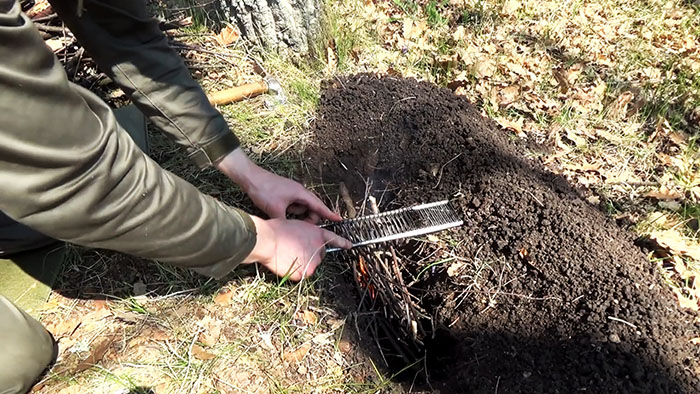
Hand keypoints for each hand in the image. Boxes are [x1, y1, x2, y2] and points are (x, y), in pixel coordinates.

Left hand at [217, 148, 340, 222]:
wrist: (250, 178)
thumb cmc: (264, 190)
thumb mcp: (275, 210)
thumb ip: (286, 222)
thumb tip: (290, 231)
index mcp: (301, 193)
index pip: (319, 206)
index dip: (329, 214)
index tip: (339, 219)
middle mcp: (299, 192)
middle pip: (311, 208)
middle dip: (308, 218)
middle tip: (301, 227)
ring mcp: (292, 192)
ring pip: (300, 208)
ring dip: (296, 215)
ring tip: (284, 217)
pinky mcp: (284, 194)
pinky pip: (293, 205)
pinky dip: (290, 211)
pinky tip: (280, 214)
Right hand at [243, 216, 351, 280]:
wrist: (268, 240)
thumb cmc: (278, 230)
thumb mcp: (298, 226)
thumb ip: (308, 236)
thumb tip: (307, 243)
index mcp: (318, 235)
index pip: (335, 240)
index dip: (343, 243)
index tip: (350, 246)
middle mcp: (319, 249)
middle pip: (319, 255)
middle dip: (311, 255)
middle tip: (296, 250)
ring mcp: (312, 263)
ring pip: (309, 266)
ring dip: (302, 263)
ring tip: (288, 255)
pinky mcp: (304, 273)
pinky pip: (300, 274)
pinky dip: (294, 271)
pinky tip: (286, 262)